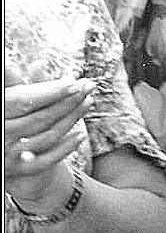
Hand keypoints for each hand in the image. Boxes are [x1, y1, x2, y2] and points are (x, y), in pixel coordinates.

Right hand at [4, 65, 93, 202]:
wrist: (1, 152)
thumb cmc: (6, 115)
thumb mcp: (10, 99)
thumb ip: (21, 83)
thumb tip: (40, 62)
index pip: (25, 101)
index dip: (50, 92)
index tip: (73, 82)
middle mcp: (1, 134)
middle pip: (40, 118)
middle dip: (67, 102)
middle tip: (88, 87)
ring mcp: (10, 155)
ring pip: (47, 136)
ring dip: (71, 119)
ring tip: (88, 102)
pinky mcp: (20, 170)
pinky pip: (47, 160)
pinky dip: (66, 147)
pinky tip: (81, 135)